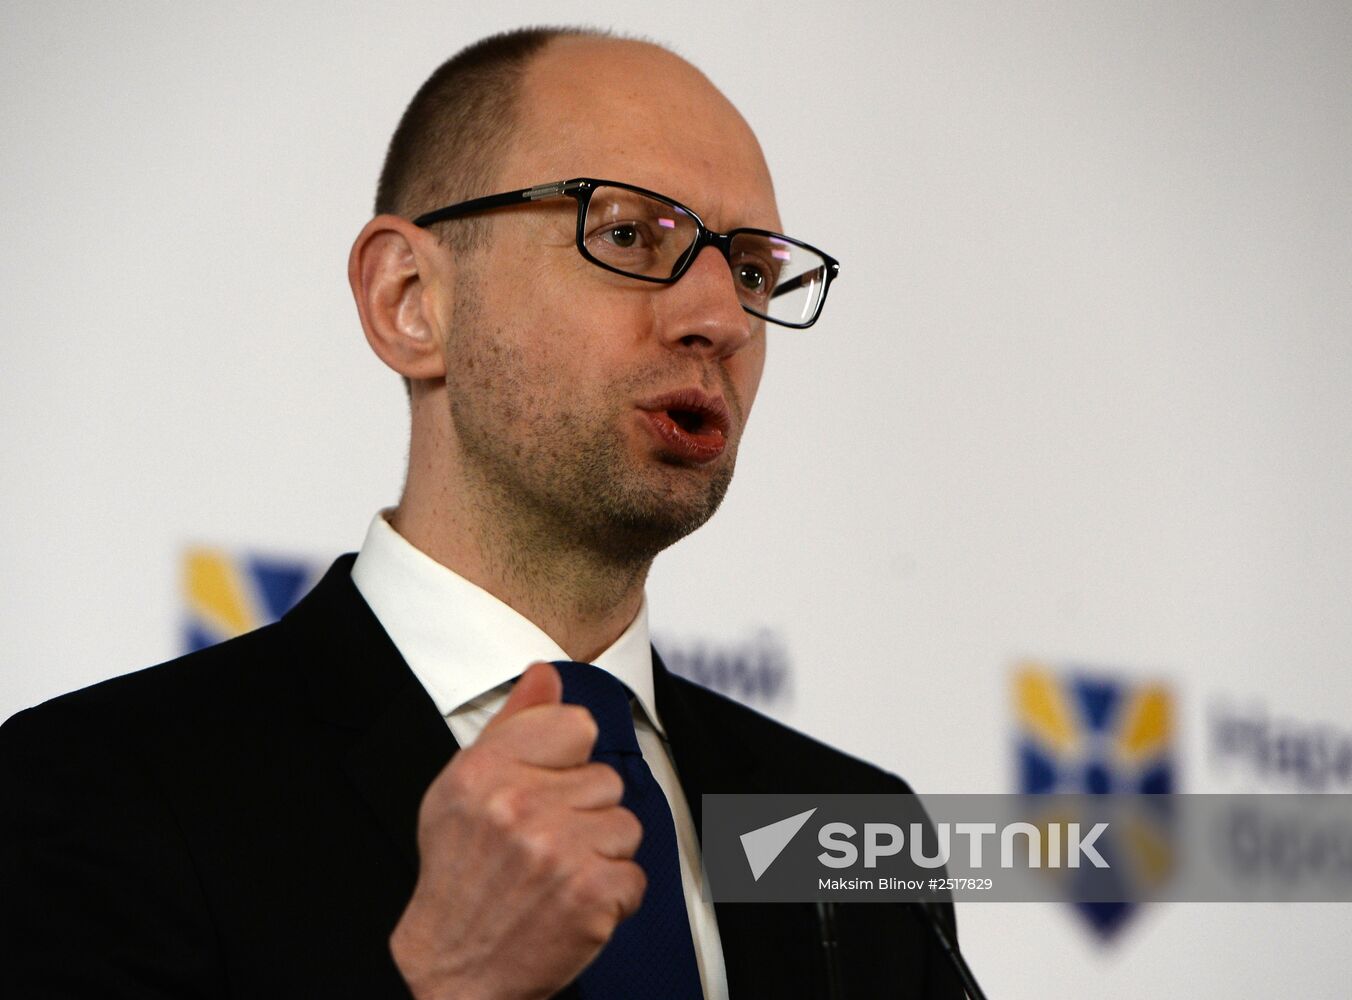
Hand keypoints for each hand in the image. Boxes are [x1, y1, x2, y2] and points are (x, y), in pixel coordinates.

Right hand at [390, 662, 645, 999]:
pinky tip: (571, 903)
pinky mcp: (590, 895)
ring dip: (601, 854)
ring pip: (627, 826)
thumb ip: (512, 726)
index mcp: (487, 770)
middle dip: (584, 812)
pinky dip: (612, 896)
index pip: (578, 726)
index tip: (545, 790)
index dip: (568, 762)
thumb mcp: (463, 789)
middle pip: (607, 779)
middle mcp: (520, 805)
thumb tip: (545, 674)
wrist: (453, 970)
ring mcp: (558, 851)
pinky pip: (635, 875)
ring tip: (556, 875)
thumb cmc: (459, 875)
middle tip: (541, 846)